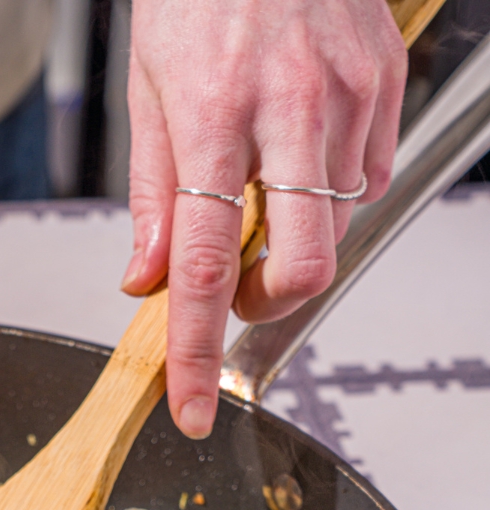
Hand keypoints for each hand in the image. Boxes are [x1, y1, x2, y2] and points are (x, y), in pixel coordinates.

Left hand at [122, 0, 406, 437]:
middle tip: (233, 281)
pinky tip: (302, 145)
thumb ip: (154, 193)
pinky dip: (332, 187)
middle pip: (302, 265)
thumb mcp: (148, 85)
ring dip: (295, 234)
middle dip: (265, 298)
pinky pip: (366, 175)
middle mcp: (288, 107)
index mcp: (212, 114)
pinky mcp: (384, 80)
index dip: (194, 352)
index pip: (200, 266)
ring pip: (336, 226)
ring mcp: (346, 93)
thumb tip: (145, 281)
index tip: (191, 410)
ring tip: (263, 175)